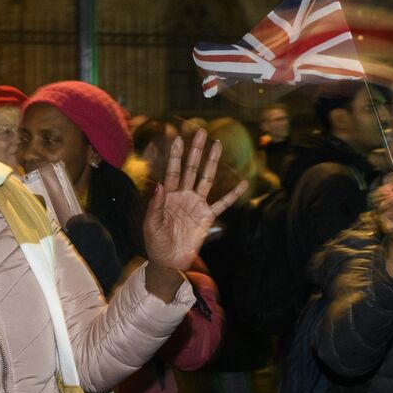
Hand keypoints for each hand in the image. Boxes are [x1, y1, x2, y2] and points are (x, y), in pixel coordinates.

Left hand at [143, 129, 246, 276]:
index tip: (178, 138)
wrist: (167, 261)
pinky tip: (242, 184)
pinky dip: (232, 194)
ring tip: (217, 145)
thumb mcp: (150, 224)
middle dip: (195, 151)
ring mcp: (196, 204)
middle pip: (190, 169)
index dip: (175, 156)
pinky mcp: (207, 216)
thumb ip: (155, 205)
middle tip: (200, 132)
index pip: (172, 171)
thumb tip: (159, 185)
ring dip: (211, 162)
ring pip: (206, 179)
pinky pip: (222, 203)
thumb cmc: (155, 242)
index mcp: (168, 196)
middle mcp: (183, 196)